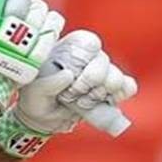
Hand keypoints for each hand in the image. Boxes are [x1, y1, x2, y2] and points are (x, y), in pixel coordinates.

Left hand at [13, 30, 138, 134]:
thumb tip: (68, 75)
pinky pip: (128, 86)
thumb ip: (46, 84)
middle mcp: (90, 55)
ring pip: (116, 78)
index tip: (70, 77)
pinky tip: (101, 102)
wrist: (45, 118)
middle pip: (103, 63)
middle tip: (71, 94)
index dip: (83, 62)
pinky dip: (117, 97)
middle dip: (87, 84)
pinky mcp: (114, 87)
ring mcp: (104, 70)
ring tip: (81, 101)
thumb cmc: (36, 98)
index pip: (89, 43)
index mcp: (70, 47)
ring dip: (98, 95)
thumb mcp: (33, 92)